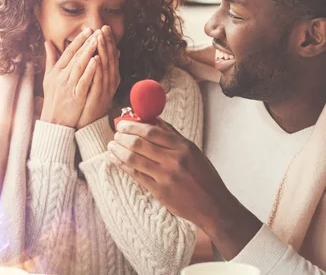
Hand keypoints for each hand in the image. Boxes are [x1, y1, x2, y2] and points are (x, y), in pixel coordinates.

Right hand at [40, 28, 99, 127]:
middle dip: (86, 43)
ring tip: (97, 41)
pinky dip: (90, 70)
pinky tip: (97, 60)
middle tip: (95, 31)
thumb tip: (47, 42)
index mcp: (56, 71)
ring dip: (88, 52)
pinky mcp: (75, 96)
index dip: (78, 40)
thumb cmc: (53, 98)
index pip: (68, 52)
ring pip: (79, 66)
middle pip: (75, 56)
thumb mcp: (48, 77)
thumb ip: (50, 59)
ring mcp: (68, 86)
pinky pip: (83, 80)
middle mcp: (61, 76)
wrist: (54, 120)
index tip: (87, 30)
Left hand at [77, 26, 120, 128]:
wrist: (88, 123)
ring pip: (106, 66)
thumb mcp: (95, 81)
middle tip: (103, 28)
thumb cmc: (89, 101)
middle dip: (107, 42)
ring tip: (100, 38)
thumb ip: (100, 67)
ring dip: (103, 51)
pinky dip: (98, 69)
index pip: (110, 55)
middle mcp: (110, 81)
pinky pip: (99, 80)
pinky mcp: (99, 96)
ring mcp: (105, 89)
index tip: (104, 28)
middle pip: (110, 58)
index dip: (108, 41)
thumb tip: (108, 52)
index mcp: (110, 76)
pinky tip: (96, 58)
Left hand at [107, 118, 261, 258]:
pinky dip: (122, 165)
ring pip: (134, 159)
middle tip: (115, 133)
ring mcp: (165, 177)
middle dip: (122, 137)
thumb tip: (153, 119)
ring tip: (111, 145)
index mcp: (183, 147)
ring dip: (118, 150)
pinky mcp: (159, 191)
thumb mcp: (193, 151)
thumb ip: (172, 135)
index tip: (123, 124)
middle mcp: (173, 160)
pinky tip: (115, 159)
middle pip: (139, 144)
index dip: (133, 126)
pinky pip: (136, 175)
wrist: (213, 206)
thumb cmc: (204, 177)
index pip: (151, 131)